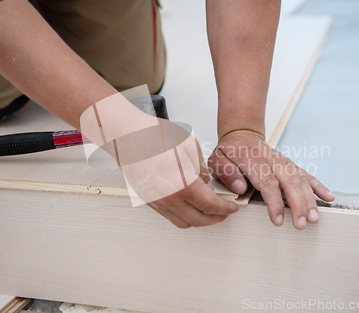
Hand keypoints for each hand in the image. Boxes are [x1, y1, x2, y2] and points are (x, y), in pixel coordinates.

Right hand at [110, 118, 238, 228]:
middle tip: (224, 212)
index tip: (232, 208)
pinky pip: (169, 215)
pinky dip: (182, 214)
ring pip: (183, 222)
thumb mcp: (189, 147)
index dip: (225, 209)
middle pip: (199, 220)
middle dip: (215, 218)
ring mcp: (156, 202)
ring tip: (207, 209)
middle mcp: (169, 199)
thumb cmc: (154, 136)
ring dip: (198, 219)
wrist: (126, 136)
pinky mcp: (148, 200)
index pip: (211, 206)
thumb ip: (202, 170)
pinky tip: (188, 203)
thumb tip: (206, 185)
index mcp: (183, 186)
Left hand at [208, 130, 334, 229]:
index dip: (274, 202)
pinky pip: (306, 174)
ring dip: (310, 199)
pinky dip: (318, 185)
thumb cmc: (229, 151)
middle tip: (302, 224)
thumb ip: (227, 173)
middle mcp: (272, 159)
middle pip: (289, 181)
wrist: (242, 135)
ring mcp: (284, 162)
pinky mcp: (290, 164)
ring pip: (301, 179)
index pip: (267, 182)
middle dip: (298, 204)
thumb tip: (240, 188)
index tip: (278, 219)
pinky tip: (328, 197)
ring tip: (314, 218)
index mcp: (253, 159)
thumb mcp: (217, 159)